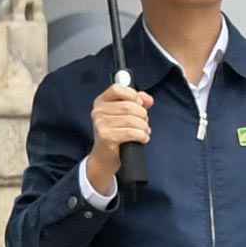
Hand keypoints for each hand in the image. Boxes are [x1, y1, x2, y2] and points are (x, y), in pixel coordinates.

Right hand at [86, 81, 153, 197]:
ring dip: (144, 127)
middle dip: (143, 115)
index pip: (117, 89)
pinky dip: (142, 136)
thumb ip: (137, 102)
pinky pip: (132, 132)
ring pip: (132, 120)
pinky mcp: (106, 137)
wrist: (104, 158)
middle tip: (144, 123)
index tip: (139, 104)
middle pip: (129, 106)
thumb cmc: (116, 134)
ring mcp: (100, 124)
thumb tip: (148, 99)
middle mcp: (98, 111)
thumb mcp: (125, 115)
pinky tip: (142, 139)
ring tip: (144, 132)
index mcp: (101, 102)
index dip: (133, 95)